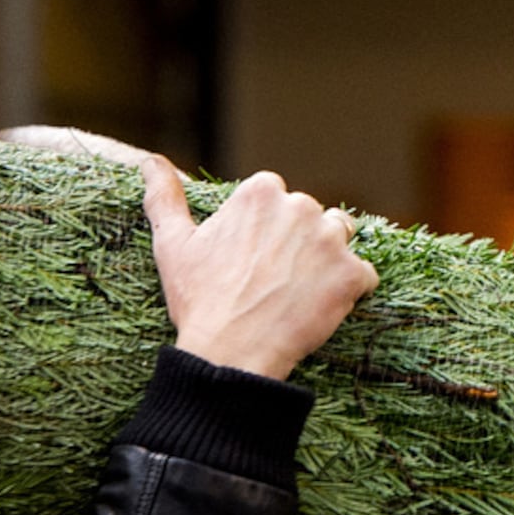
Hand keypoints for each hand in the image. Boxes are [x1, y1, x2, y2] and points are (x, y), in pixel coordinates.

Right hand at [139, 157, 378, 380]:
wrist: (230, 353)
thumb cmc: (199, 299)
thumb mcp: (173, 244)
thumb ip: (165, 196)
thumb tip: (150, 162)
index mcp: (262, 191)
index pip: (277, 199)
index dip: (265, 233)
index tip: (251, 261)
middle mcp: (301, 206)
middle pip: (311, 217)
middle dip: (298, 244)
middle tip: (271, 282)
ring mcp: (330, 240)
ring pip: (340, 240)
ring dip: (327, 261)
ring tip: (298, 292)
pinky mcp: (353, 274)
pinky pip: (363, 277)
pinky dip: (349, 292)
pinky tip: (319, 308)